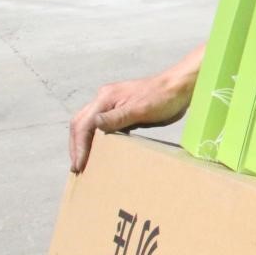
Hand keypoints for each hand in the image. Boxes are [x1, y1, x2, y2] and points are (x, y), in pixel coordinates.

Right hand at [68, 45, 204, 171]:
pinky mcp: (121, 110)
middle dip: (76, 146)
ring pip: (89, 124)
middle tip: (77, 167)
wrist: (179, 87)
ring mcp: (112, 104)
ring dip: (83, 143)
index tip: (79, 165)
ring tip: (83, 162)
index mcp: (105, 98)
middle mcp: (104, 99)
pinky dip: (97, 139)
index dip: (79, 146)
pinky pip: (102, 125)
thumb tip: (93, 124)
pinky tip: (100, 151)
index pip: (83, 124)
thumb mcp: (139, 110)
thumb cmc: (162, 97)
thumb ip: (116, 117)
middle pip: (80, 123)